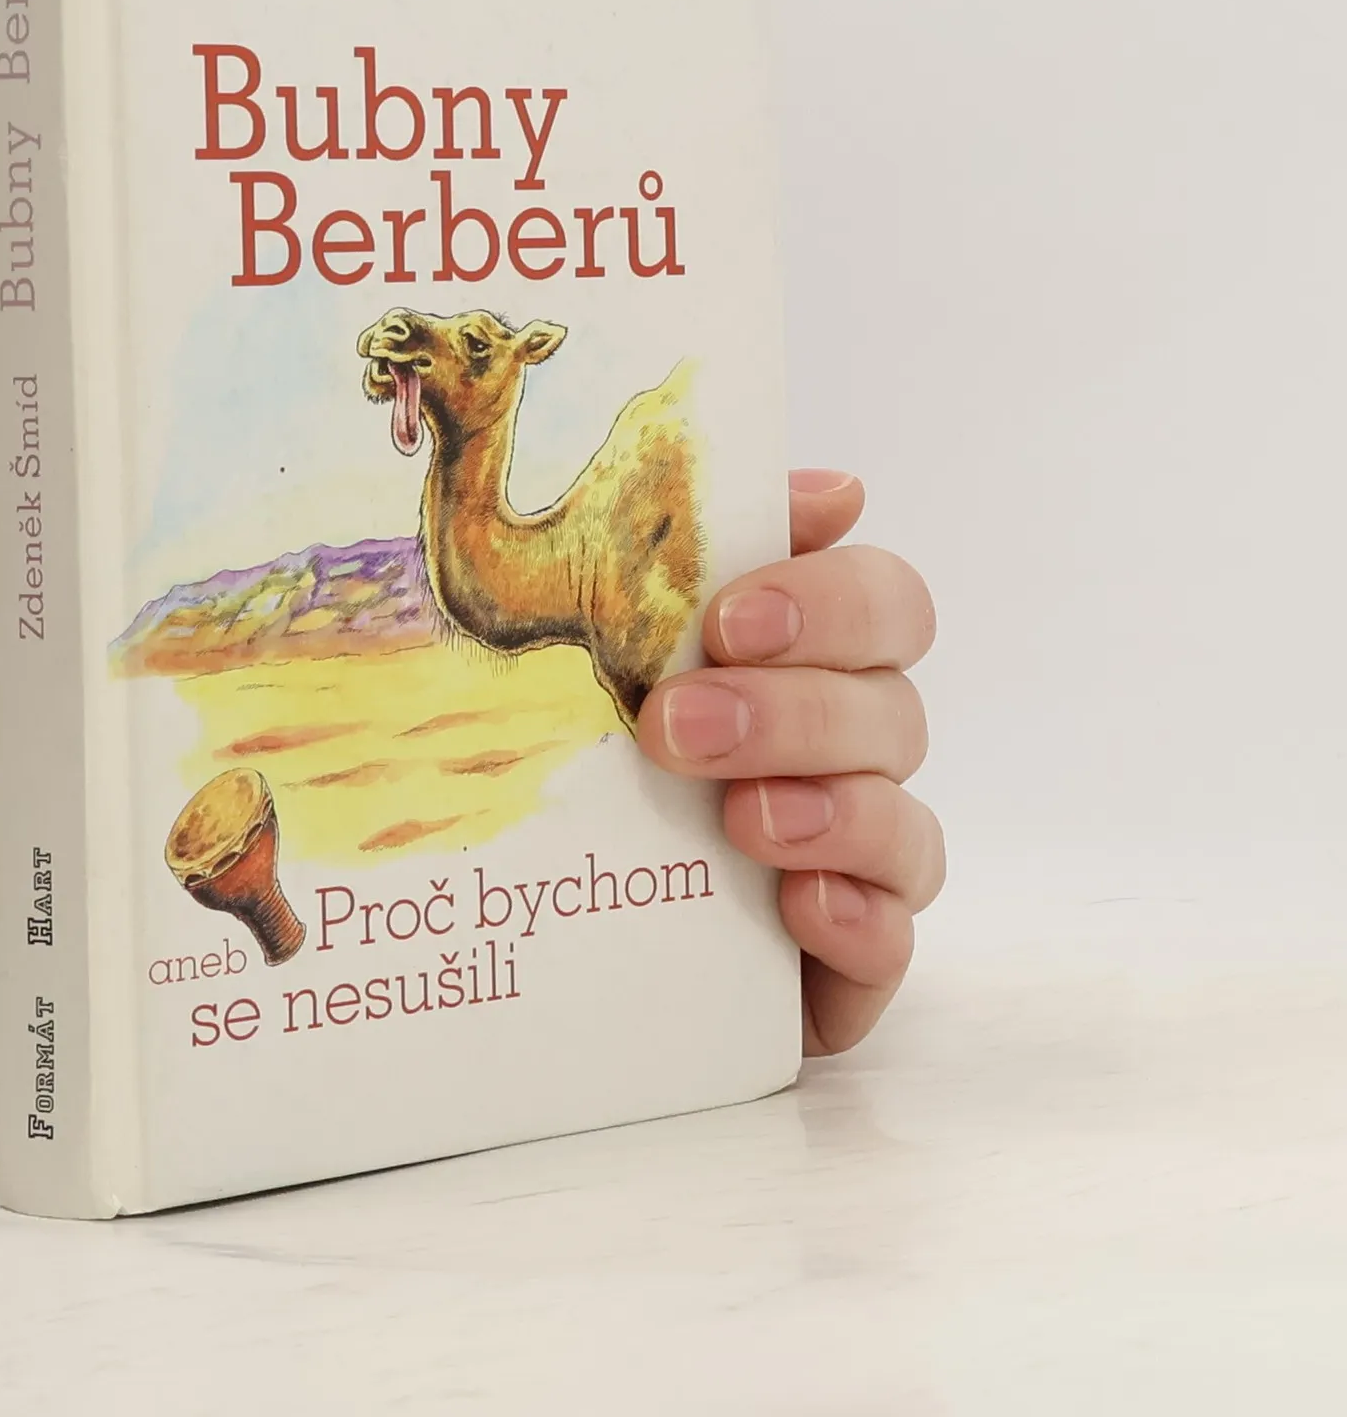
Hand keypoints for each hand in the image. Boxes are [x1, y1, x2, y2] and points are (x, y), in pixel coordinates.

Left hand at [636, 471, 941, 1055]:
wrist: (547, 911)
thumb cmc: (583, 743)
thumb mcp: (601, 629)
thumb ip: (699, 548)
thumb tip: (839, 490)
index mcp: (810, 658)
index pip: (884, 600)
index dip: (827, 599)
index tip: (729, 619)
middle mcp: (850, 749)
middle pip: (890, 706)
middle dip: (792, 711)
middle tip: (678, 726)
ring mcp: (856, 858)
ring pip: (903, 822)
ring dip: (831, 811)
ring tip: (740, 821)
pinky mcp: (844, 958)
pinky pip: (892, 938)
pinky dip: (859, 918)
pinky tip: (800, 904)